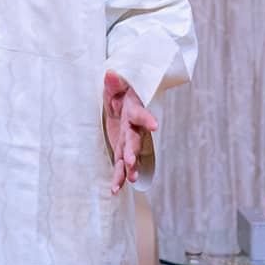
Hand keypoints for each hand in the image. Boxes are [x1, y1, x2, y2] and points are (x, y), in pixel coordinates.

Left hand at [104, 71, 157, 194]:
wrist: (122, 100)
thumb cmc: (119, 92)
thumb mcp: (114, 85)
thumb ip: (113, 83)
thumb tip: (110, 75)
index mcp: (133, 110)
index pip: (141, 115)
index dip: (147, 120)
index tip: (154, 126)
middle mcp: (134, 127)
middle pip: (135, 140)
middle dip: (133, 151)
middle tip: (131, 163)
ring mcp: (129, 139)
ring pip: (130, 156)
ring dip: (129, 169)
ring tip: (130, 180)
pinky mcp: (122, 148)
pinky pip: (121, 164)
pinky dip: (118, 177)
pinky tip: (115, 189)